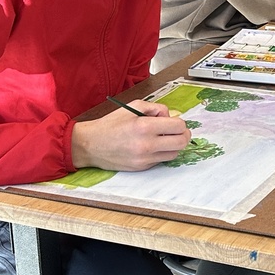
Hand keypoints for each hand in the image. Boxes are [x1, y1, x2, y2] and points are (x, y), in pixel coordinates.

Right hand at [71, 102, 191, 170]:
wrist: (90, 145)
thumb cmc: (110, 124)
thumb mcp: (132, 107)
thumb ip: (155, 108)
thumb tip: (170, 116)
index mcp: (144, 126)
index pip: (178, 126)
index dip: (180, 122)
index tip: (175, 121)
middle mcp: (146, 144)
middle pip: (181, 142)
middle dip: (183, 135)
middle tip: (178, 131)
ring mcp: (144, 159)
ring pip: (174, 154)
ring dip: (174, 145)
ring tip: (164, 138)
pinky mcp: (142, 167)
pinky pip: (161, 160)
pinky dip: (162, 152)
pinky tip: (153, 145)